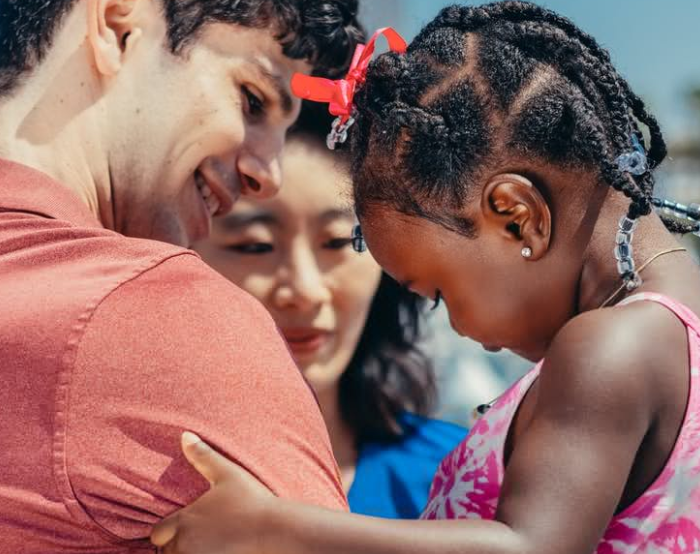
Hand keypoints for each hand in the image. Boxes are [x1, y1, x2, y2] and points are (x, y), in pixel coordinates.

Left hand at [151, 432, 275, 553]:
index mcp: (185, 520)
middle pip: (166, 551)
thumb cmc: (253, 500)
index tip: (186, 526)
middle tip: (199, 537)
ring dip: (189, 553)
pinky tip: (219, 550)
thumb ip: (203, 455)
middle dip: (177, 545)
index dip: (168, 530)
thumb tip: (185, 434)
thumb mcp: (228, 473)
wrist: (276, 530)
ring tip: (208, 545)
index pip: (157, 533)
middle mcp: (185, 544)